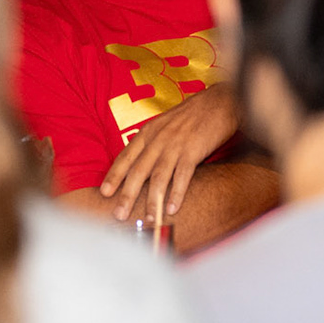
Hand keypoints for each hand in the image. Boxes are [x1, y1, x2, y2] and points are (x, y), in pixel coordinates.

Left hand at [102, 84, 239, 222]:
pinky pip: (182, 176)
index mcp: (148, 132)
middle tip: (119, 215)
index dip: (114, 176)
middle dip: (127, 195)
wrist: (219, 102)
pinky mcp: (193, 150)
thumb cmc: (191, 116)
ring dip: (152, 201)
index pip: (126, 157)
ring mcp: (175, 145)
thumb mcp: (164, 124)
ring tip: (148, 220)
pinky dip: (176, 194)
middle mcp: (158, 139)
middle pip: (138, 171)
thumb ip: (151, 142)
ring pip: (158, 178)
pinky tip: (172, 209)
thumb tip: (139, 163)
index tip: (104, 193)